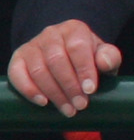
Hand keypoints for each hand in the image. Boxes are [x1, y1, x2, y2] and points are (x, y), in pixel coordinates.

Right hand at [7, 20, 121, 116]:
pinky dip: (29, 90)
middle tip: (80, 105)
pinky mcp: (18, 59)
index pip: (77, 47)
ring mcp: (32, 46)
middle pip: (57, 60)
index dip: (84, 69)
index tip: (90, 90)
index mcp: (74, 29)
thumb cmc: (89, 58)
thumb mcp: (103, 56)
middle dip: (70, 86)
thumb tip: (104, 62)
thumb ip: (110, 57)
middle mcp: (51, 34)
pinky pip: (18, 75)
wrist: (68, 56)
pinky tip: (44, 102)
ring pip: (39, 70)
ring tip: (68, 110)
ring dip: (54, 93)